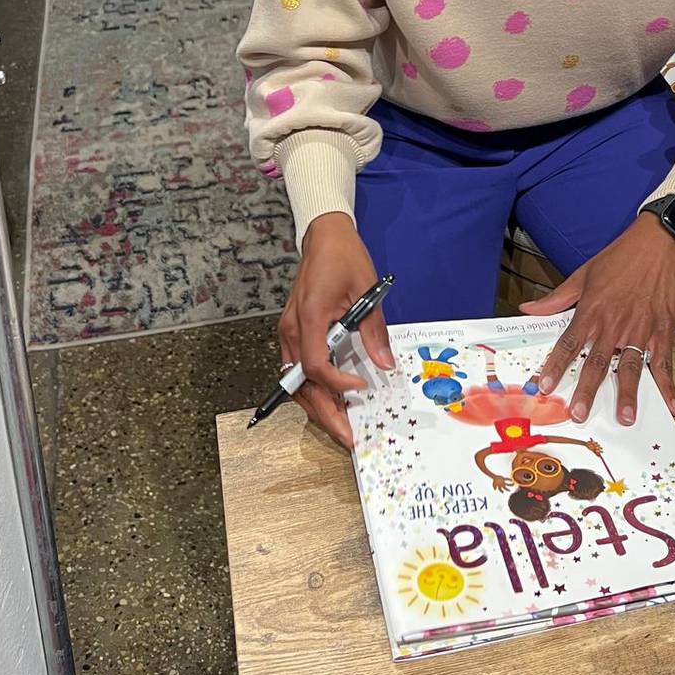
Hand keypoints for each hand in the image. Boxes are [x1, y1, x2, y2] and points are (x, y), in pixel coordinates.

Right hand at [278, 213, 394, 447]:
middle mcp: (292, 330)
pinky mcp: (294, 334)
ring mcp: (289, 333)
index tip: (361, 390)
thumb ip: (374, 330)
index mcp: (308, 317)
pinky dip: (315, 390)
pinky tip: (335, 402)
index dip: (336, 384)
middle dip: (324, 413)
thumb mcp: (367, 290)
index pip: (314, 364)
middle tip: (348, 437)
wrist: (324, 237)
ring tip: (343, 426)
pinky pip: (299, 370)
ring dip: (318, 406)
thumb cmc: (345, 258)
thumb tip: (385, 366)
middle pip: (300, 384)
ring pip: (296, 382)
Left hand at [523, 215, 674, 424]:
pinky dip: (667, 385)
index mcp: (591, 311)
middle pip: (597, 363)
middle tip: (579, 414)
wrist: (656, 244)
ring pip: (630, 367)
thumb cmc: (619, 258)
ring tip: (624, 417)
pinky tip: (671, 405)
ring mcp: (640, 329)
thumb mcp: (583, 274)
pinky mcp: (663, 330)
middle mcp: (614, 324)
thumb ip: (556, 299)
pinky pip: (664, 362)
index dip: (556, 366)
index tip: (545, 387)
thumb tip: (528, 309)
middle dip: (587, 390)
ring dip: (627, 394)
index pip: (569, 344)